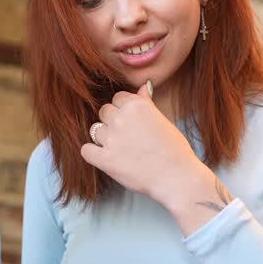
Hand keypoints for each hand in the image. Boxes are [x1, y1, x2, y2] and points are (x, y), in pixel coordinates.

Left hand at [80, 84, 227, 231]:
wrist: (177, 177)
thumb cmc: (174, 149)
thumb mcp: (163, 119)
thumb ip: (146, 102)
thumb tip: (143, 86)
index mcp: (136, 105)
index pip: (117, 98)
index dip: (124, 110)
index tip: (132, 122)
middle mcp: (121, 118)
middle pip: (104, 111)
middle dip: (113, 121)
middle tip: (127, 136)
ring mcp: (111, 138)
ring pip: (96, 130)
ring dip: (105, 138)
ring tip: (121, 149)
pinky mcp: (105, 159)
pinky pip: (86, 150)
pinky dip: (93, 153)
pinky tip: (104, 157)